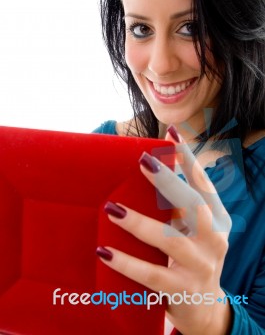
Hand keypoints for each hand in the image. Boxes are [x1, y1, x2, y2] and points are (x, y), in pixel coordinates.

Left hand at [96, 126, 232, 334]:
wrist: (204, 309)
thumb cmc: (193, 258)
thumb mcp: (195, 230)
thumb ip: (178, 206)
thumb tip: (149, 169)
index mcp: (218, 219)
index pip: (203, 184)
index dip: (188, 158)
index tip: (171, 133)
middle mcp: (215, 240)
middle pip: (193, 206)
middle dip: (168, 182)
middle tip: (143, 161)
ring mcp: (201, 266)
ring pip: (171, 240)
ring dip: (140, 222)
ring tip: (112, 209)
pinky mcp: (183, 290)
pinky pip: (152, 274)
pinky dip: (127, 262)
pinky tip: (105, 252)